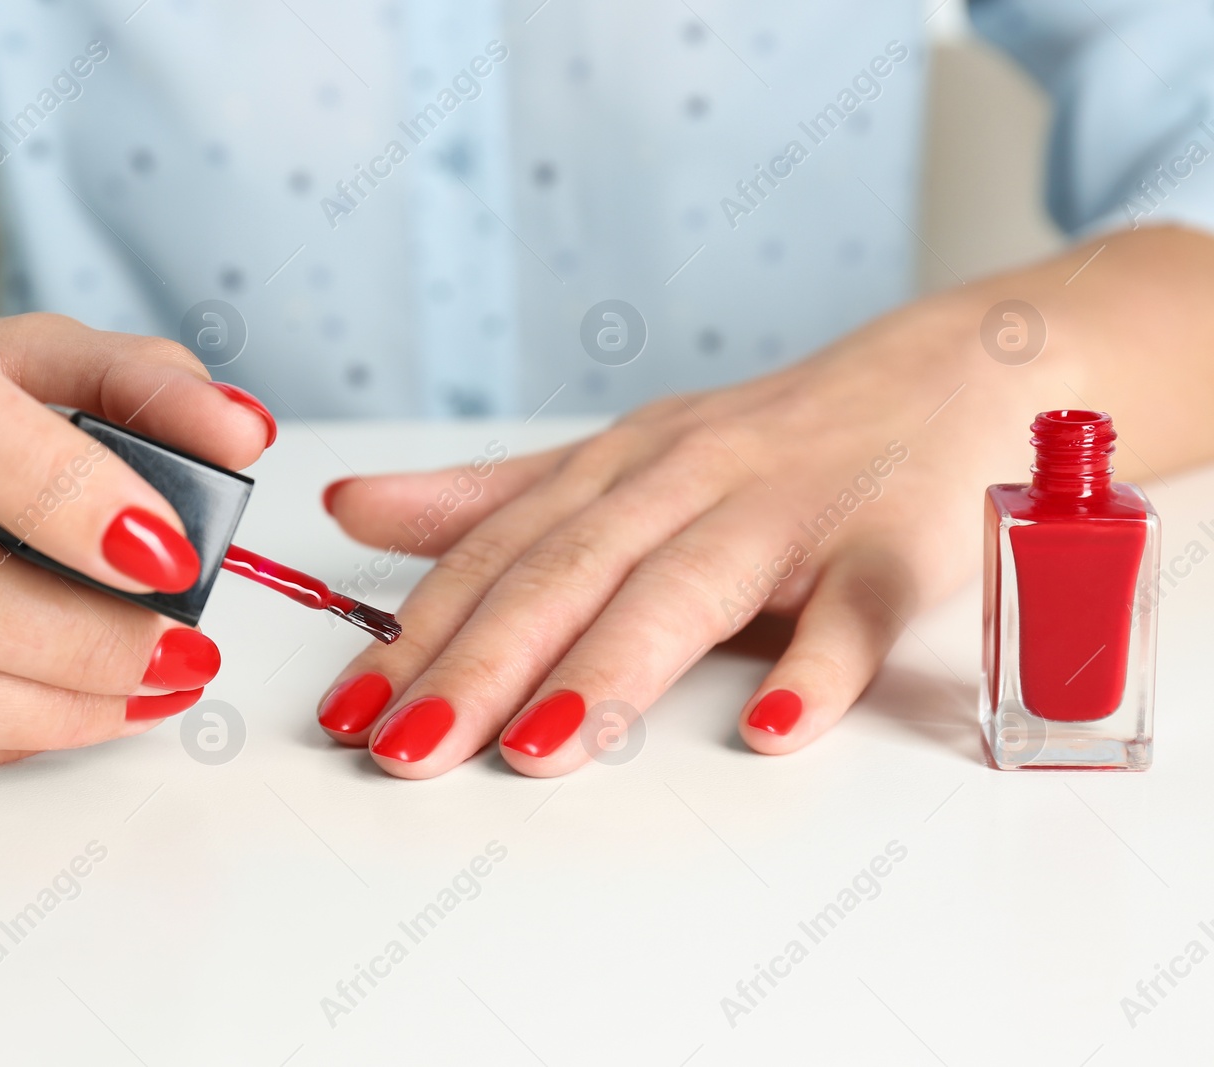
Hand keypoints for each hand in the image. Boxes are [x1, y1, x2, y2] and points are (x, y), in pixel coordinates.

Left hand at [315, 226, 1213, 777]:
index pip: (501, 555)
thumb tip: (349, 511)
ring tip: (537, 750)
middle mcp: (689, 479)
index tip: (346, 711)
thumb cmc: (769, 439)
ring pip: (688, 587)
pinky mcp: (892, 544)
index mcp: (619, 468)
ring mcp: (792, 509)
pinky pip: (854, 610)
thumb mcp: (618, 460)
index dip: (420, 630)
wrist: (947, 375)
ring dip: (611, 669)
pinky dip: (818, 667)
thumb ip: (489, 500)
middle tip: (406, 749)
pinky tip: (773, 730)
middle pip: (572, 572)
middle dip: (483, 662)